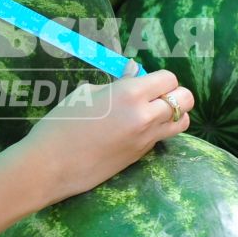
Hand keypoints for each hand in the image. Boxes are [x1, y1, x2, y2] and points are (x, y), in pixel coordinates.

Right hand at [17, 67, 193, 201]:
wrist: (52, 164)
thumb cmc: (61, 122)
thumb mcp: (86, 94)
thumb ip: (118, 83)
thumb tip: (134, 71)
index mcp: (131, 93)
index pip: (169, 79)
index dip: (160, 79)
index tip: (146, 82)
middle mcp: (146, 116)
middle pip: (185, 100)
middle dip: (175, 94)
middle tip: (155, 96)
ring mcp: (146, 139)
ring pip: (182, 122)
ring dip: (173, 114)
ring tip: (152, 113)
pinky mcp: (141, 155)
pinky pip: (161, 137)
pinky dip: (156, 131)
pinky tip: (133, 131)